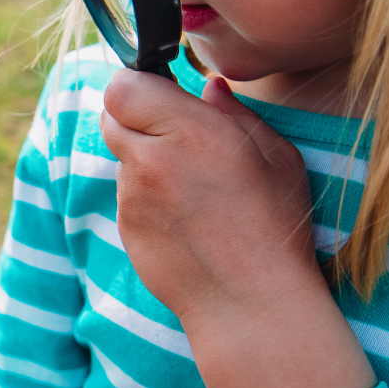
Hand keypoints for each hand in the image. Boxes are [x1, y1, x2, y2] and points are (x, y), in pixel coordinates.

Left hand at [98, 71, 319, 324]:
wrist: (250, 302)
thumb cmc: (275, 227)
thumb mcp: (276, 158)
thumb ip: (235, 114)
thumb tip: (210, 87)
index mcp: (189, 132)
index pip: (123, 85)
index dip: (139, 85)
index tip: (163, 94)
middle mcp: (150, 160)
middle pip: (111, 114)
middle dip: (135, 115)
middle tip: (173, 132)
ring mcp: (132, 195)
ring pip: (120, 155)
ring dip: (143, 157)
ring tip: (190, 184)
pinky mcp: (125, 226)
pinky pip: (126, 193)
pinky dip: (146, 194)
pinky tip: (184, 215)